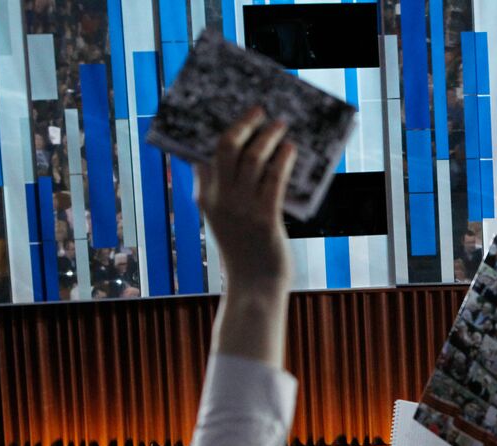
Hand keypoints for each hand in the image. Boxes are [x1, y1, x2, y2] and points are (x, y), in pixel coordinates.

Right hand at [196, 108, 296, 296]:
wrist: (255, 286)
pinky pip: (273, 178)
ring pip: (252, 158)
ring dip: (268, 136)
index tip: (233, 114)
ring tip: (281, 125)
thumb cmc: (246, 252)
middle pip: (227, 147)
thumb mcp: (225, 221)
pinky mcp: (264, 217)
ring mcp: (241, 208)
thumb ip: (225, 195)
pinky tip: (291, 149)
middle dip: (244, 123)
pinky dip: (283, 159)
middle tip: (259, 109)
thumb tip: (240, 163)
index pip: (205, 155)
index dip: (219, 130)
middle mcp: (220, 199)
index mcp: (206, 198)